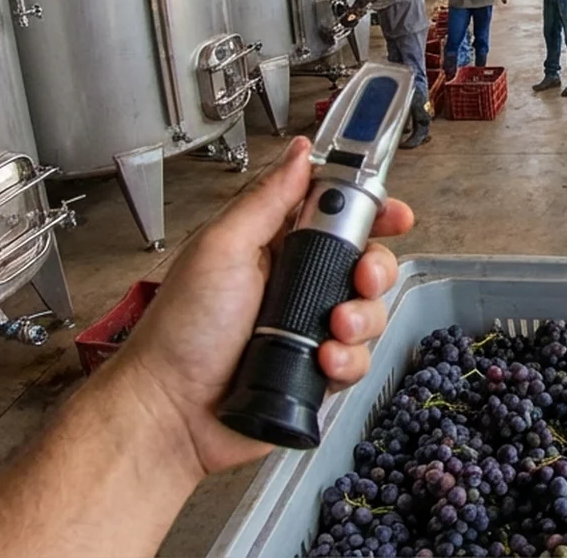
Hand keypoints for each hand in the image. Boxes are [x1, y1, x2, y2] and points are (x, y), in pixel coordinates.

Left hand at [103, 136, 415, 475]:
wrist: (172, 413)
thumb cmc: (181, 331)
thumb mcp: (222, 248)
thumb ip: (268, 199)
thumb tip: (301, 153)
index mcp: (273, 247)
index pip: (336, 216)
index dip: (371, 212)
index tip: (393, 214)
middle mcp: (296, 285)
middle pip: (365, 263)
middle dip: (373, 270)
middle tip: (360, 278)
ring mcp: (308, 329)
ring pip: (368, 312)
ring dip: (361, 319)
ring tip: (332, 329)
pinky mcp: (316, 371)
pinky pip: (358, 360)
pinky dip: (348, 361)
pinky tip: (322, 363)